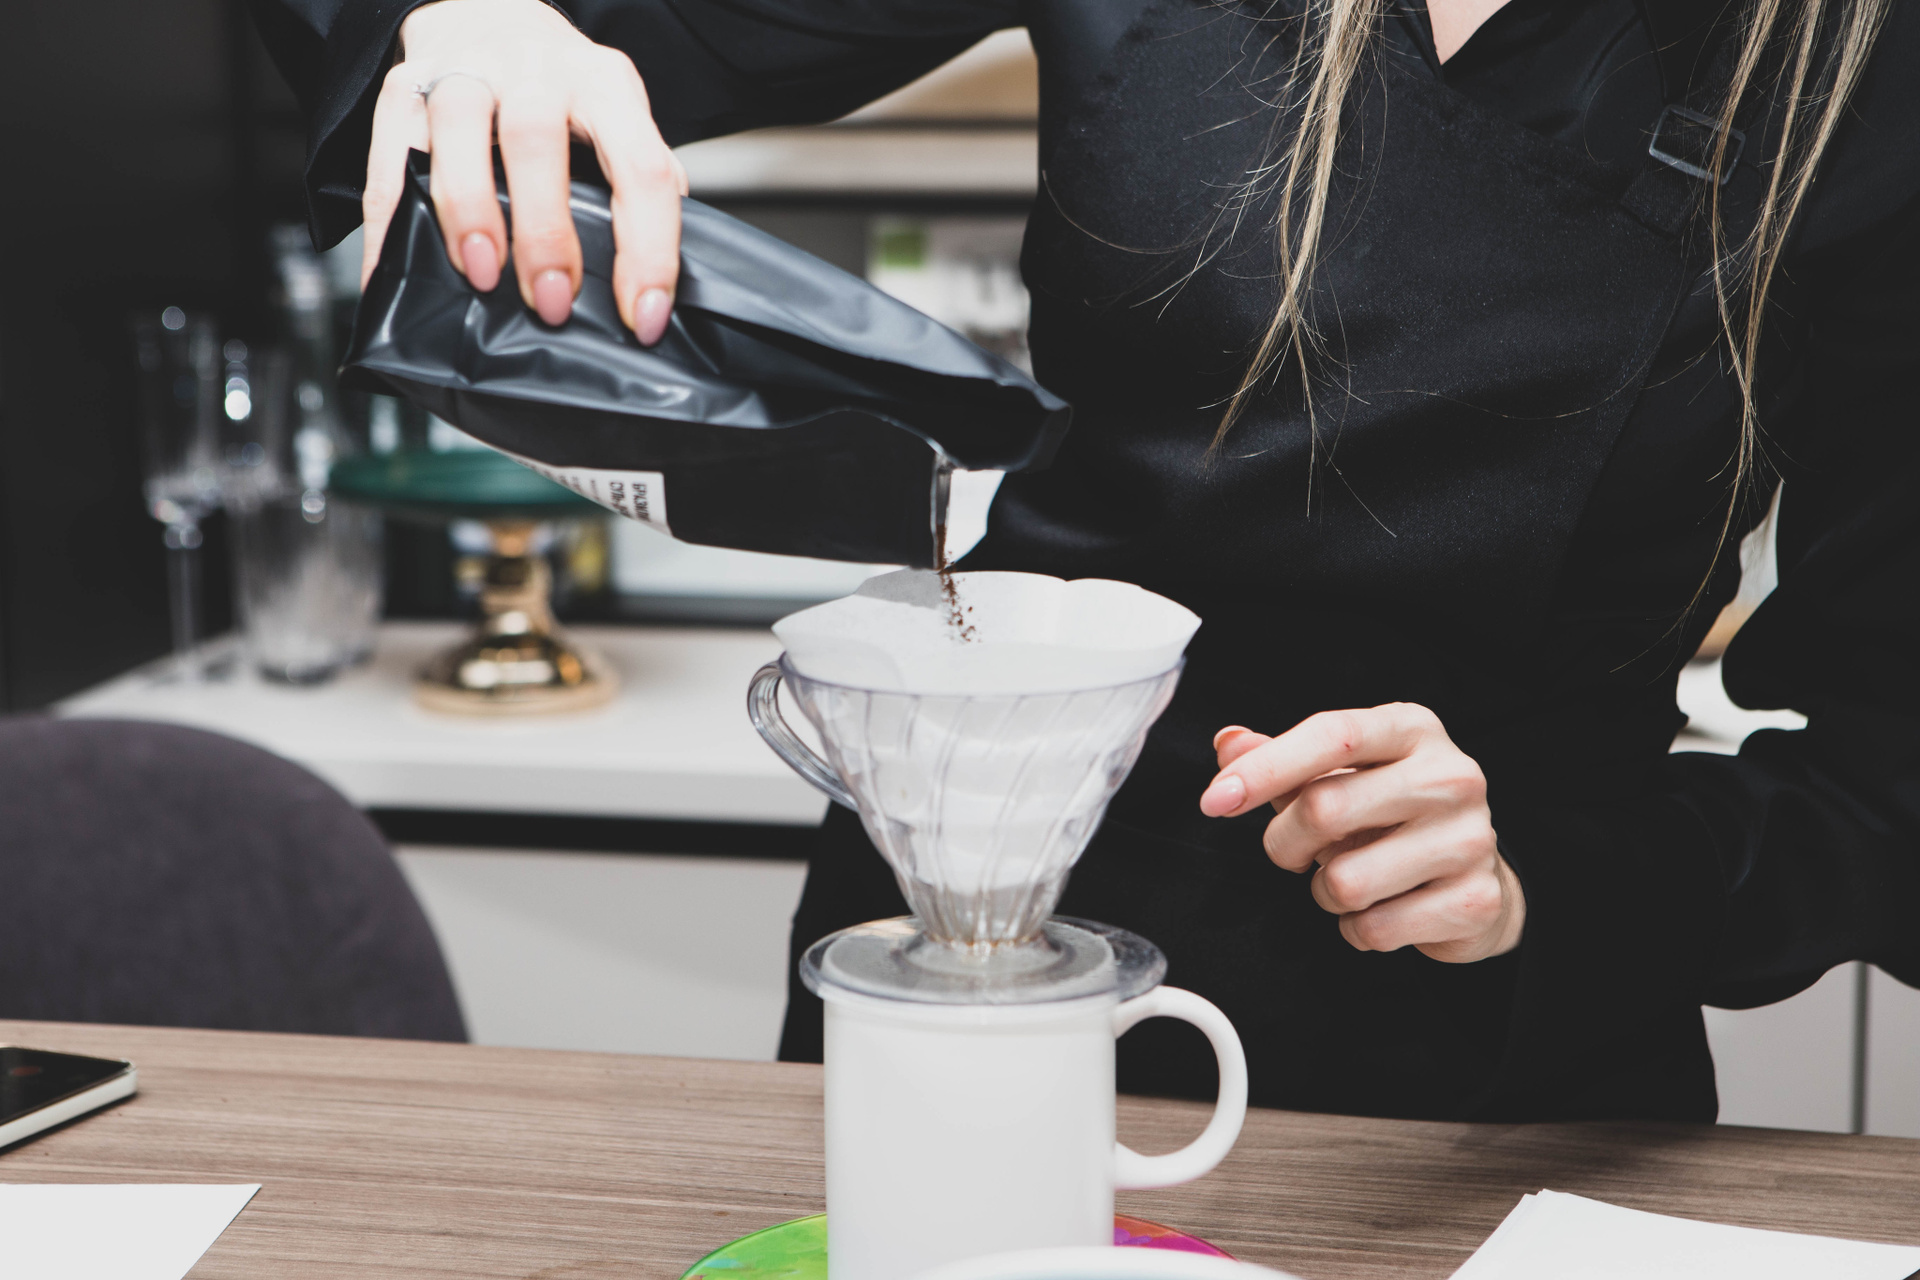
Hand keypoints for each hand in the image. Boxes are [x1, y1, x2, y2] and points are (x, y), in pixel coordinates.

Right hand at [363, 0, 686, 341]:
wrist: (485, 10)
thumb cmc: (558, 82)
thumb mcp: (616, 111)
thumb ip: (641, 173)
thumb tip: (661, 259)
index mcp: (603, 85)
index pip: (640, 167)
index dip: (648, 250)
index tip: (643, 316)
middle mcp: (534, 71)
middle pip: (538, 141)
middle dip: (545, 232)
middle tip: (552, 302)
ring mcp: (464, 72)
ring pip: (459, 130)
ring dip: (469, 210)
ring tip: (481, 275)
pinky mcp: (405, 88)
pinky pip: (389, 156)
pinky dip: (387, 219)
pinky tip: (389, 266)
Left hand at [1198, 704, 1523, 962]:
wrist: (1476, 875)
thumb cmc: (1395, 814)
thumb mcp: (1343, 773)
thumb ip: (1282, 758)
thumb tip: (1229, 744)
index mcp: (1413, 730)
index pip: (1331, 735)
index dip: (1263, 768)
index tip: (1215, 800)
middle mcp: (1451, 776)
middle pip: (1324, 809)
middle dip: (1285, 844)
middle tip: (1297, 852)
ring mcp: (1471, 839)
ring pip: (1345, 881)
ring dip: (1325, 892)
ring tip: (1350, 877)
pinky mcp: (1476, 901)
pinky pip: (1375, 929)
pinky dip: (1358, 929)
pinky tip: (1381, 908)